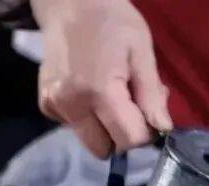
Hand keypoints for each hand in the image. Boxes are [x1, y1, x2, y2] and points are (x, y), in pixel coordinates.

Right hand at [32, 0, 172, 156]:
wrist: (69, 2)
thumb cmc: (112, 22)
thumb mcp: (141, 52)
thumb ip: (151, 94)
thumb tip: (163, 130)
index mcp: (98, 91)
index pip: (130, 140)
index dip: (146, 132)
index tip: (149, 113)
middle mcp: (71, 104)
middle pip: (106, 149)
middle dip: (123, 134)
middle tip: (130, 105)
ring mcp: (54, 105)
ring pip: (91, 141)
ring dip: (106, 128)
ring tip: (110, 94)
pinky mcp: (45, 104)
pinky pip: (75, 127)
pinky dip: (88, 117)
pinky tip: (90, 89)